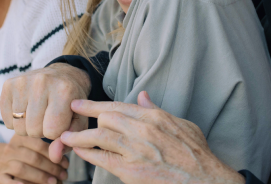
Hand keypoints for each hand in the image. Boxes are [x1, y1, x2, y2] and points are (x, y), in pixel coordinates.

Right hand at [0, 63, 90, 162]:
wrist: (62, 76)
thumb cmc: (71, 102)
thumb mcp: (79, 120)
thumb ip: (69, 140)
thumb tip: (54, 156)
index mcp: (64, 90)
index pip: (53, 131)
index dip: (57, 133)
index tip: (61, 121)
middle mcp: (42, 82)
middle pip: (34, 130)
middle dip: (42, 131)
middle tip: (48, 118)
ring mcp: (23, 82)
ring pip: (19, 127)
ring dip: (28, 128)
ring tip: (38, 115)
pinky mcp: (8, 84)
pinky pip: (6, 119)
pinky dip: (16, 121)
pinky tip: (26, 110)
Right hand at [0, 135, 68, 183]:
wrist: (0, 160)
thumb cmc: (26, 153)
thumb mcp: (34, 146)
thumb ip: (49, 147)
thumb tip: (64, 151)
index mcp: (21, 137)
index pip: (39, 144)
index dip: (54, 155)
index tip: (66, 164)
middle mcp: (11, 148)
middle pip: (33, 158)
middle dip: (51, 167)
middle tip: (63, 175)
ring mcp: (4, 163)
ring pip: (21, 169)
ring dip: (40, 177)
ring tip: (54, 182)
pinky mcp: (0, 176)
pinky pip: (6, 181)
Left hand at [60, 92, 245, 183]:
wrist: (205, 180)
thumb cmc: (195, 152)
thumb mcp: (180, 123)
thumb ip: (157, 109)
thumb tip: (142, 95)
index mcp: (153, 117)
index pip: (117, 105)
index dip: (95, 104)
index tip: (79, 103)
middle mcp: (142, 130)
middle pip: (105, 117)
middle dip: (85, 116)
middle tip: (69, 115)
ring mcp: (136, 150)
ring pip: (100, 136)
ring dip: (79, 136)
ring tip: (65, 136)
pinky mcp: (132, 171)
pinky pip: (104, 159)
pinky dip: (88, 154)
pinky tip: (79, 151)